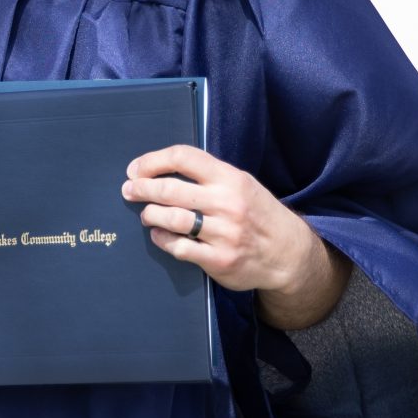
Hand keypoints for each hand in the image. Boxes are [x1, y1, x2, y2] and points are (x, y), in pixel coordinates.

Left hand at [123, 145, 346, 329]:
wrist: (288, 253)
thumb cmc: (257, 213)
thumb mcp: (241, 184)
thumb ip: (208, 175)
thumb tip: (160, 169)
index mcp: (231, 178)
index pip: (184, 157)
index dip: (153, 160)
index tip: (136, 168)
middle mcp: (227, 203)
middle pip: (170, 189)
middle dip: (142, 188)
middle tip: (129, 190)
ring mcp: (224, 233)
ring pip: (171, 218)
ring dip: (149, 214)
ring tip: (145, 213)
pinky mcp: (219, 260)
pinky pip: (179, 247)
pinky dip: (162, 239)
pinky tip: (158, 234)